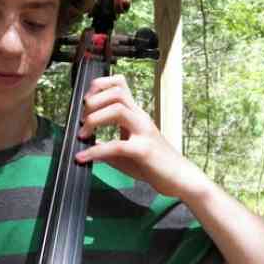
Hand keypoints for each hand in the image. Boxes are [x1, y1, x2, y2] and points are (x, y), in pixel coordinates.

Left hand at [75, 74, 209, 200]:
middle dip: (93, 102)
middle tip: (82, 121)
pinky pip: (117, 145)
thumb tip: (86, 144)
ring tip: (83, 135)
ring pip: (117, 110)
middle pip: (116, 93)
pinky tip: (85, 157)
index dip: (99, 86)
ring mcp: (144, 132)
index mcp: (135, 114)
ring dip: (94, 119)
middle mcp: (140, 118)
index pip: (119, 84)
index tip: (86, 102)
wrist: (180, 180)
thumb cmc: (154, 164)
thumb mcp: (125, 151)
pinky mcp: (144, 150)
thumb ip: (106, 145)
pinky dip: (96, 151)